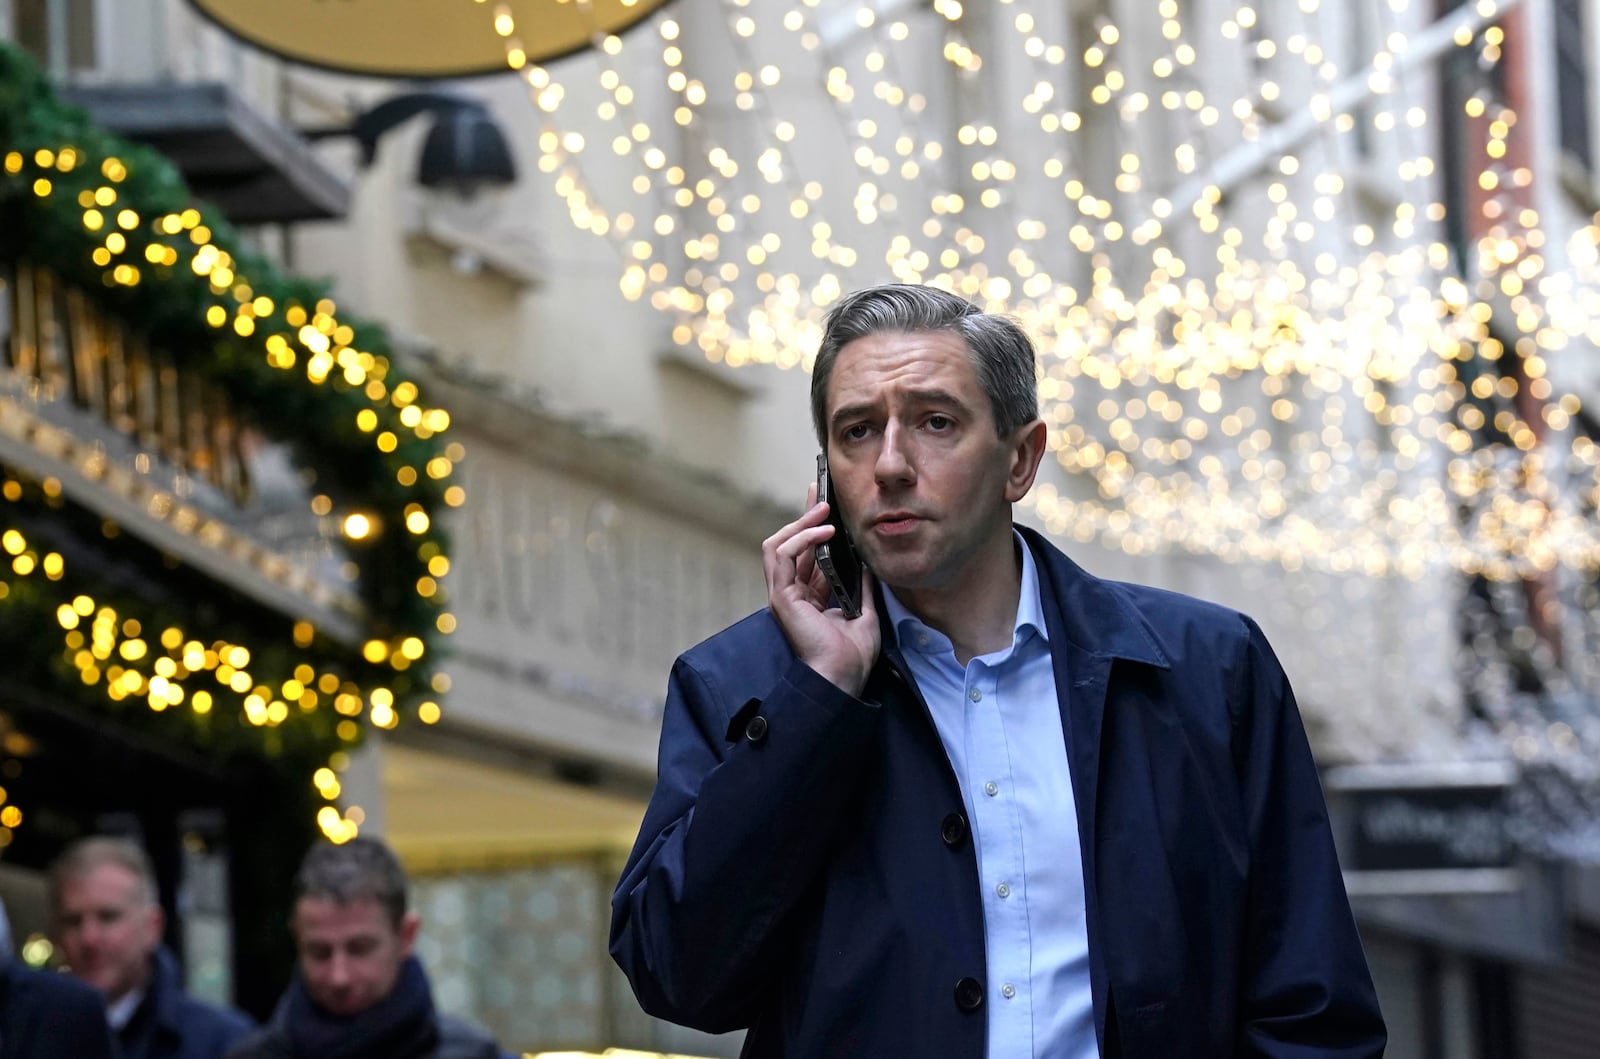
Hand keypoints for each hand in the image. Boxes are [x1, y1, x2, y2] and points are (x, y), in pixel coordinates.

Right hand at [762, 483, 879, 696]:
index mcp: (809, 596)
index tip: (827, 503)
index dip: (814, 526)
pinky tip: (822, 531)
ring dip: (800, 523)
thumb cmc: (852, 654)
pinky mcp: (781, 596)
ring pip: (779, 544)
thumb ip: (863, 586)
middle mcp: (793, 592)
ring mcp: (784, 594)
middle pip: (790, 543)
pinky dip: (800, 538)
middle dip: (803, 514)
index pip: (808, 553)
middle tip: (819, 491)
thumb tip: (869, 562)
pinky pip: (781, 556)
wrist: (843, 676)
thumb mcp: (864, 611)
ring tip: (824, 509)